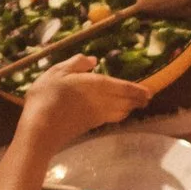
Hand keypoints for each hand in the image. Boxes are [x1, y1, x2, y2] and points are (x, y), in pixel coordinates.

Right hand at [15, 57, 153, 149]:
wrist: (41, 129)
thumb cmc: (47, 96)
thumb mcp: (57, 72)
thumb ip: (76, 64)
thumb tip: (93, 60)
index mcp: (97, 85)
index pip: (124, 88)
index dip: (138, 90)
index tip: (149, 93)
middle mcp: (103, 101)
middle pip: (126, 102)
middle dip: (137, 100)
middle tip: (146, 98)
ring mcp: (98, 116)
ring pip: (120, 112)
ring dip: (129, 108)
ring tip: (134, 104)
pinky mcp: (90, 126)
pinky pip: (111, 118)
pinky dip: (118, 114)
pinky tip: (114, 112)